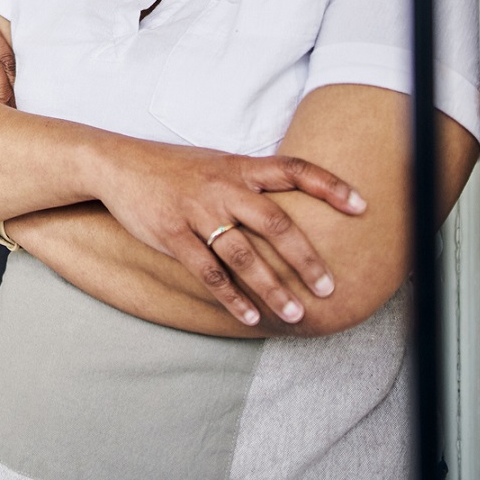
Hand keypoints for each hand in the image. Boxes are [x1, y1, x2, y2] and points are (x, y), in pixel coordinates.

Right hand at [92, 139, 367, 326]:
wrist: (116, 163)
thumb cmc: (173, 168)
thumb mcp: (216, 163)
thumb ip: (250, 181)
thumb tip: (292, 202)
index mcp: (239, 167)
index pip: (294, 169)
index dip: (330, 186)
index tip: (362, 207)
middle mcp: (223, 187)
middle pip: (276, 222)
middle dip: (306, 258)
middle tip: (329, 288)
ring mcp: (197, 210)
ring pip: (243, 254)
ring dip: (273, 288)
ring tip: (296, 314)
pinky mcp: (172, 233)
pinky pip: (207, 271)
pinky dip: (231, 297)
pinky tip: (250, 317)